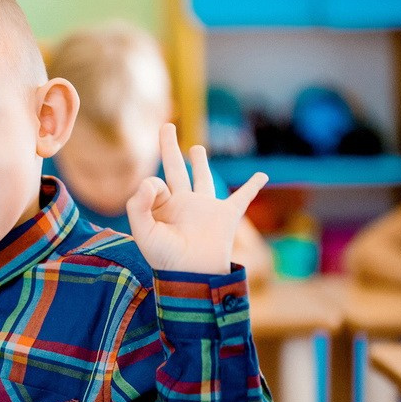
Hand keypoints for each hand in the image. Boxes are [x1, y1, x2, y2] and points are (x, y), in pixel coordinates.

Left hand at [127, 124, 267, 274]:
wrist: (193, 275)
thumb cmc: (165, 259)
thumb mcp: (143, 232)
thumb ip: (138, 205)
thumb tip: (151, 180)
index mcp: (162, 206)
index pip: (155, 182)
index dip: (153, 187)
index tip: (157, 201)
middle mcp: (183, 203)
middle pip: (176, 169)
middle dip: (170, 147)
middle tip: (167, 126)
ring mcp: (205, 208)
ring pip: (203, 179)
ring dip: (201, 163)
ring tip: (196, 149)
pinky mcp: (227, 215)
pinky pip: (243, 198)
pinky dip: (254, 186)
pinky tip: (262, 176)